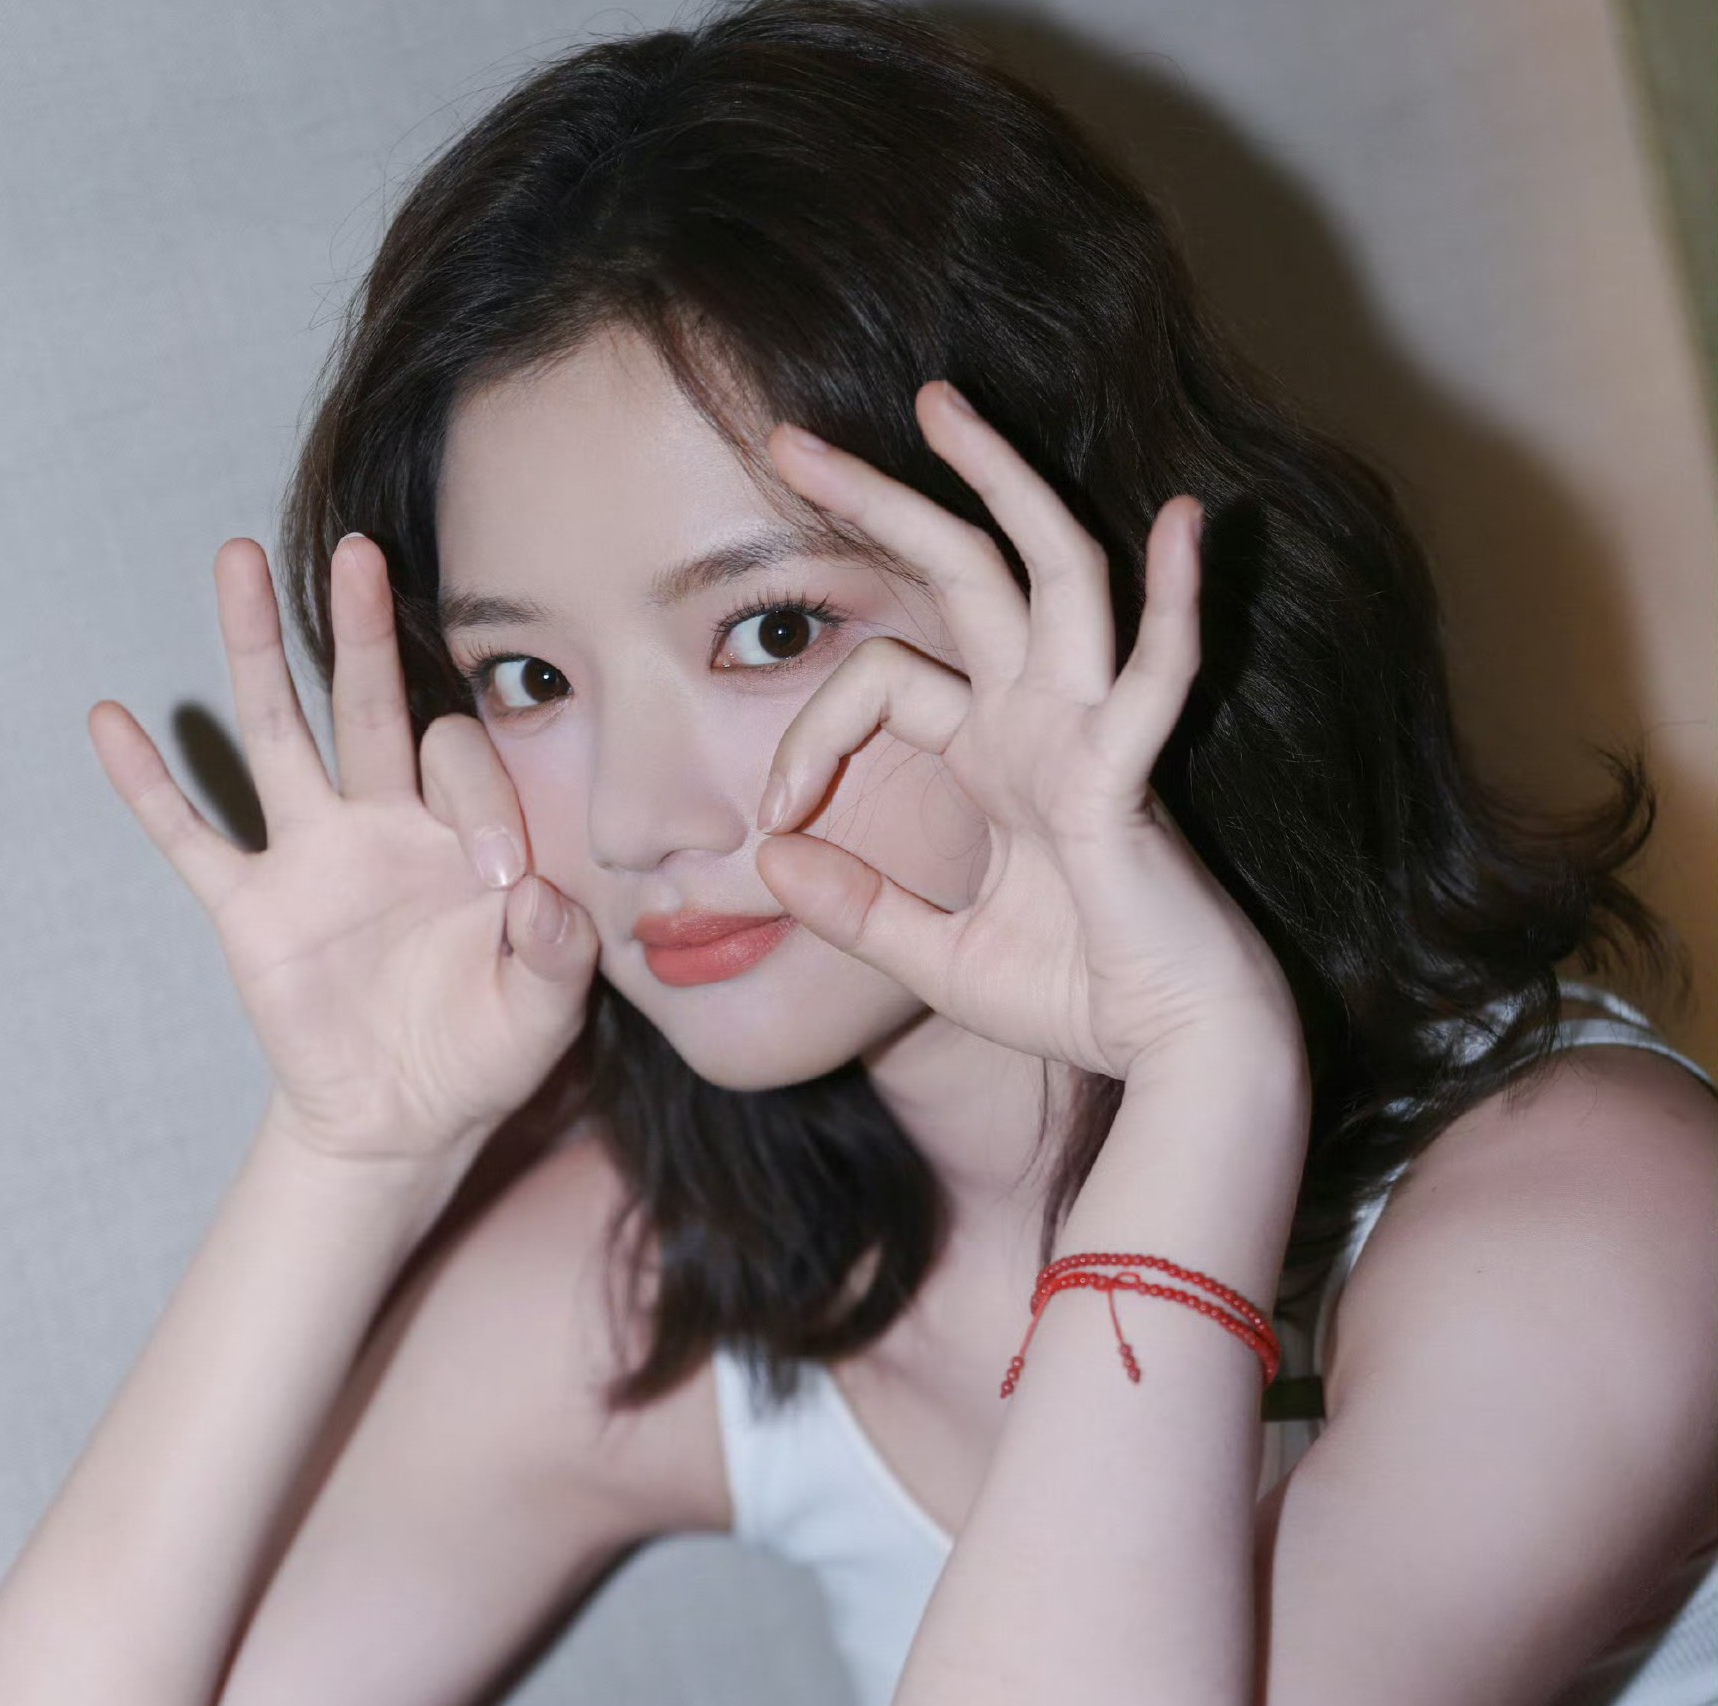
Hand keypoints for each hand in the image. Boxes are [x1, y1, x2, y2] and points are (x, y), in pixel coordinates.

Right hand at [87, 534, 598, 1164]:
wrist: (406, 1116)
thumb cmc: (484, 1051)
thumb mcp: (543, 1013)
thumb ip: (558, 955)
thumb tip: (542, 898)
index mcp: (461, 835)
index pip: (464, 766)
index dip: (484, 803)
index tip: (505, 882)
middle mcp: (382, 824)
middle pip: (368, 705)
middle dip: (363, 631)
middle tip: (359, 551)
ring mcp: (310, 858)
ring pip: (278, 735)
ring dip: (258, 653)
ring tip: (237, 560)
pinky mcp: (250, 908)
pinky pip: (191, 838)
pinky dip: (149, 787)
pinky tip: (111, 721)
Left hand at [753, 383, 1298, 1079]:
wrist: (1169, 1056)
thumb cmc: (1072, 998)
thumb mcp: (931, 956)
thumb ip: (855, 909)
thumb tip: (768, 863)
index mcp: (997, 751)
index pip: (882, 680)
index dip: (809, 732)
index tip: (771, 818)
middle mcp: (1043, 719)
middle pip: (962, 571)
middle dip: (882, 497)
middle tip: (791, 439)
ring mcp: (1092, 735)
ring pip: (1055, 575)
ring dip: (1004, 485)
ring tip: (940, 404)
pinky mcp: (1133, 781)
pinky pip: (1159, 681)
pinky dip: (1175, 605)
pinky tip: (1183, 522)